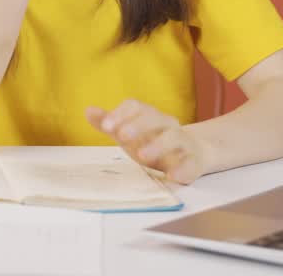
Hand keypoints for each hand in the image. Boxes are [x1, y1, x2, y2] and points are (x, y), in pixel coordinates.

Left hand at [86, 100, 205, 184]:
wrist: (192, 153)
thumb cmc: (153, 141)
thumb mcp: (129, 132)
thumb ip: (110, 122)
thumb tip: (88, 110)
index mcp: (150, 116)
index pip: (136, 107)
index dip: (121, 114)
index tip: (107, 126)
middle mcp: (167, 125)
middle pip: (156, 119)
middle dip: (139, 126)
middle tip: (122, 137)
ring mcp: (183, 143)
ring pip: (174, 138)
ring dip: (158, 145)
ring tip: (142, 156)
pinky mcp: (194, 162)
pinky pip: (191, 163)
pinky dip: (182, 169)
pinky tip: (172, 176)